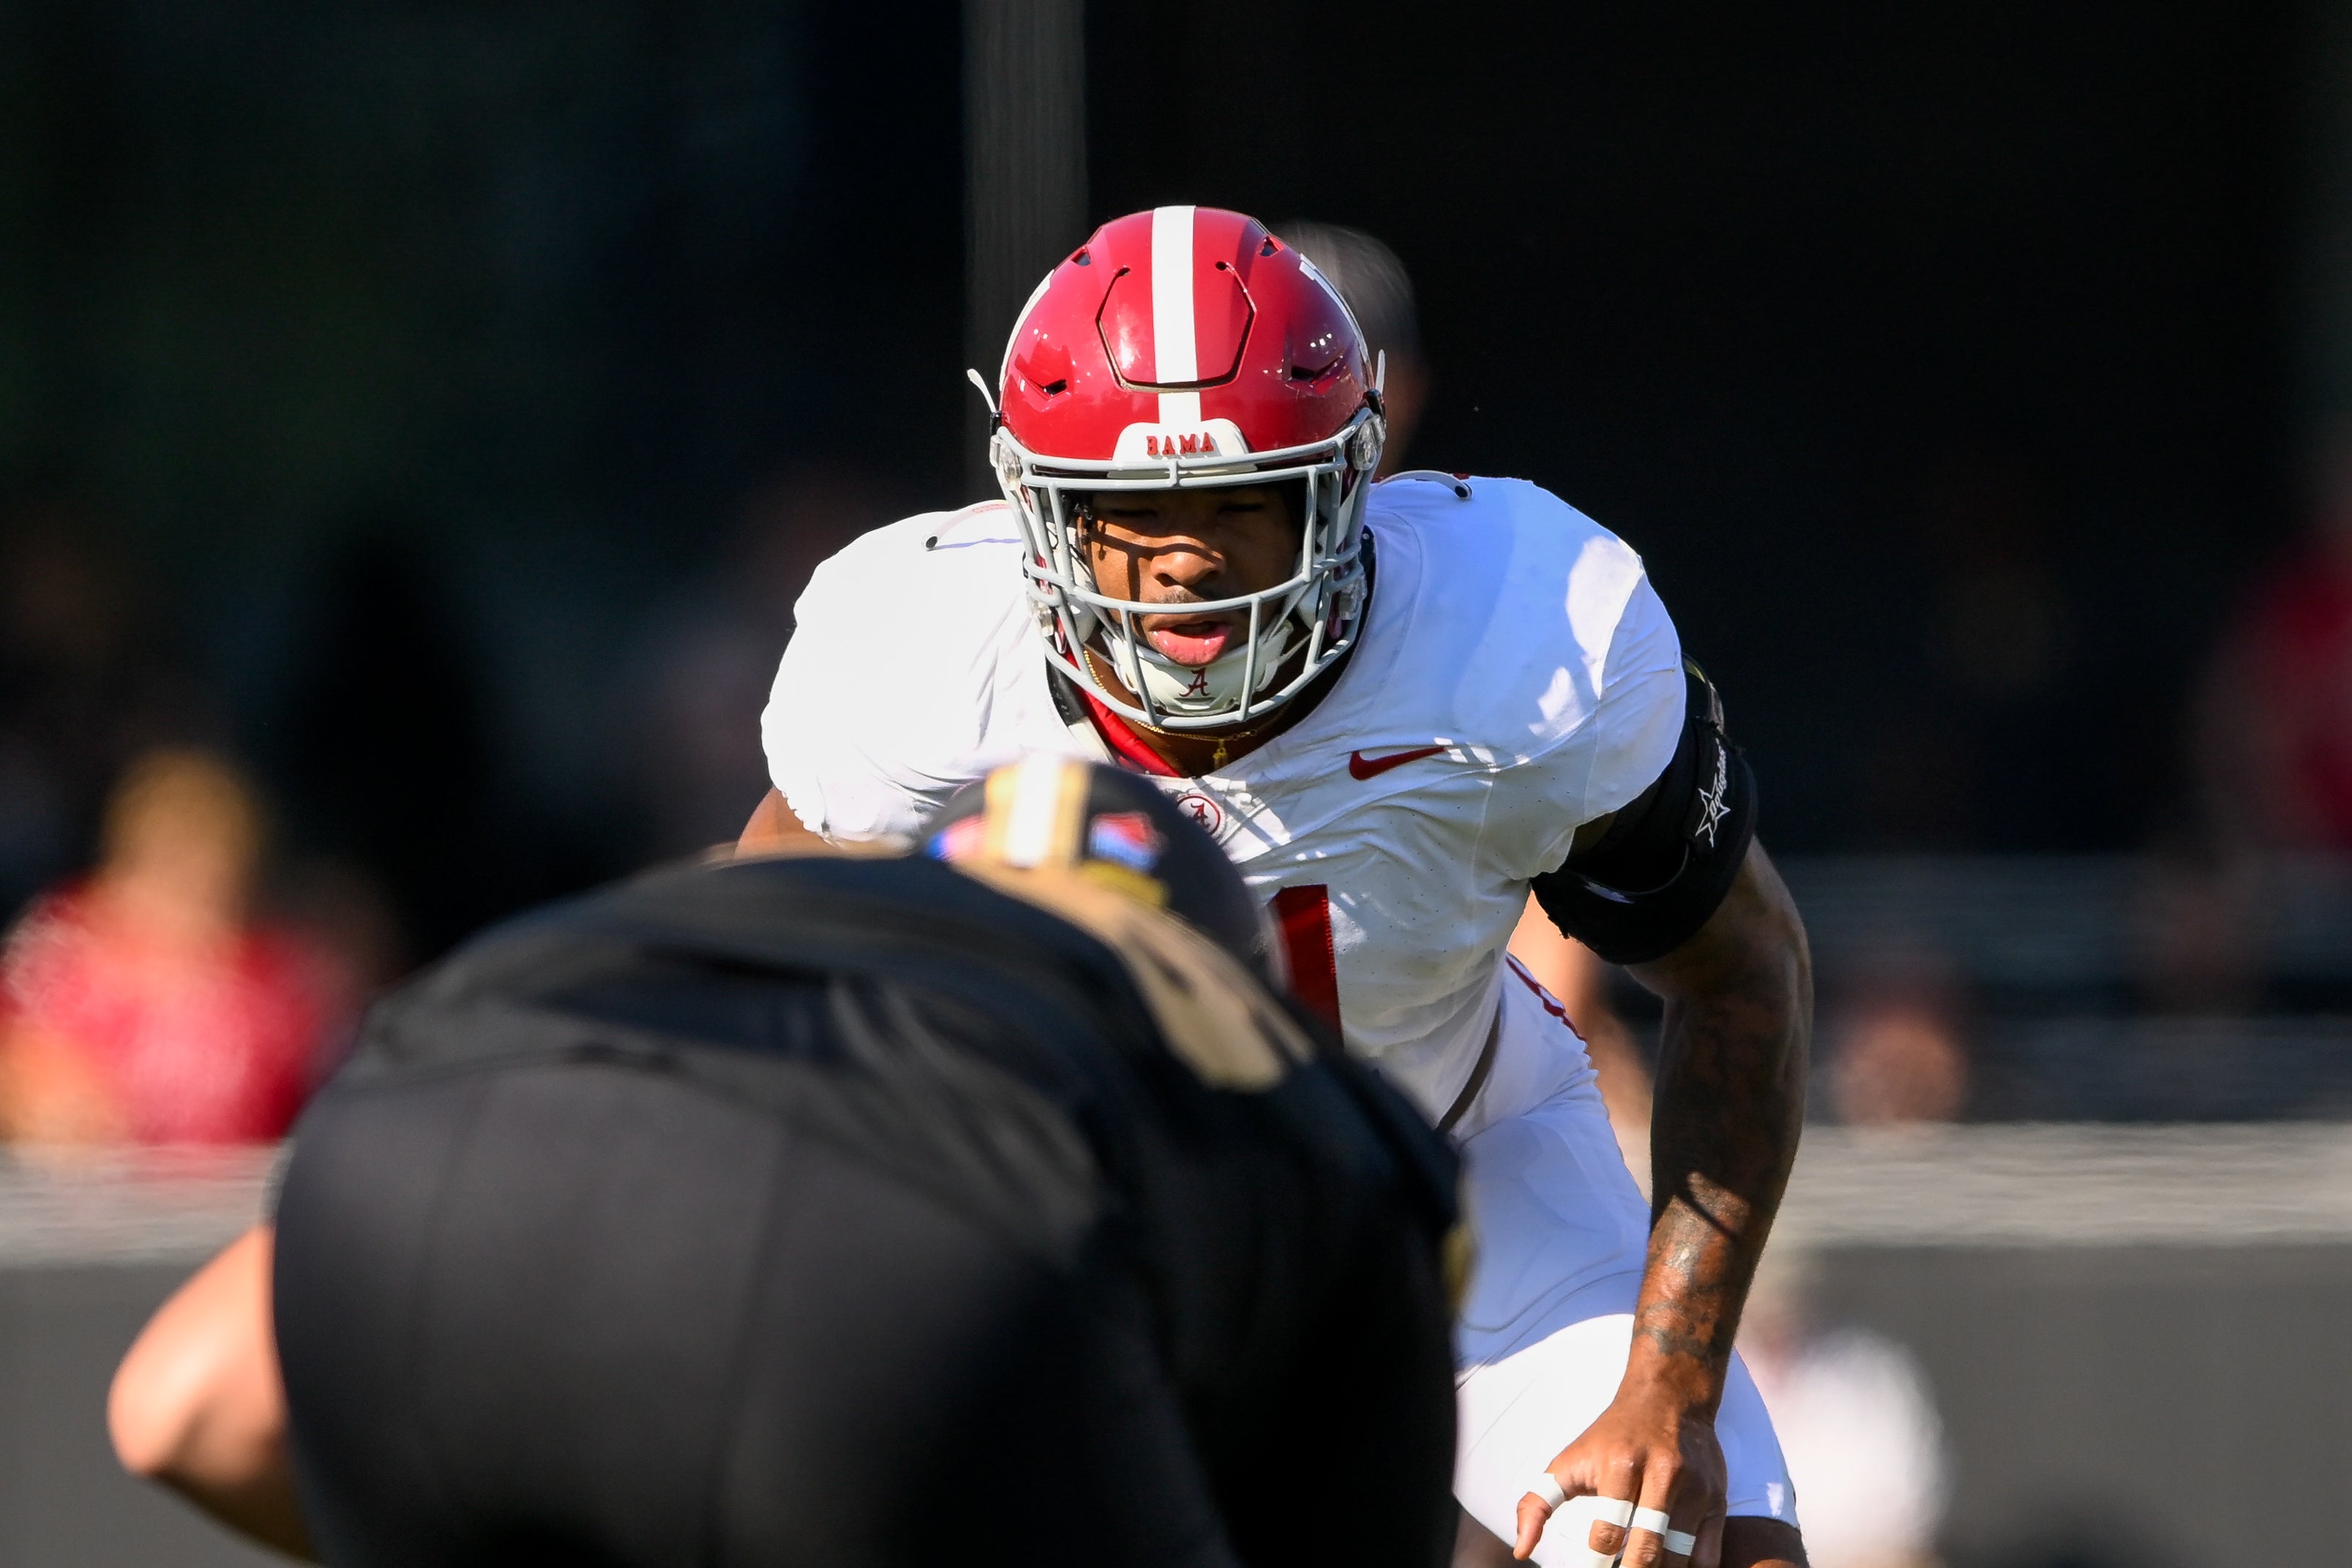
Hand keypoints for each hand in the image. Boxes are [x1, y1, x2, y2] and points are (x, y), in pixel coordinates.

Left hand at [1514, 1382, 1725, 1565]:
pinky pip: (1707, 1555)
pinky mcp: (1717, 1500)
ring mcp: (1695, 1489)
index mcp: (1620, 1465)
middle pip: (1647, 1551)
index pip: (1607, 1535)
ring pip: (1678, 1557)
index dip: (1596, 1565)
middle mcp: (1662, 1475)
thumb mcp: (1568, 1461)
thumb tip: (1522, 1549)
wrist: (1668, 1397)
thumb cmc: (1611, 1437)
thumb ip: (1537, 1504)